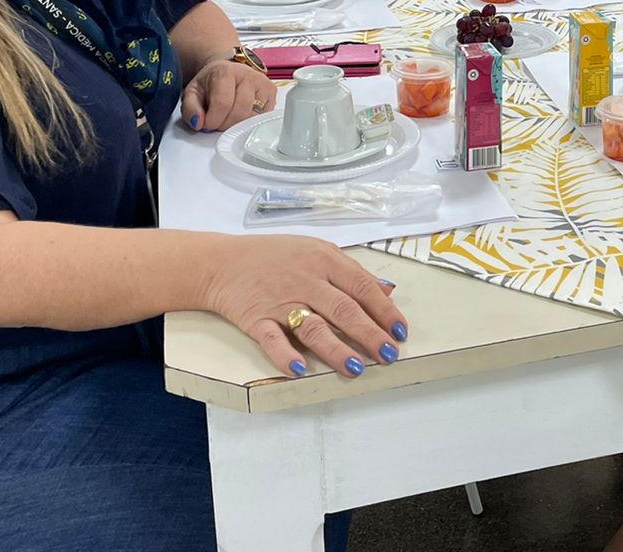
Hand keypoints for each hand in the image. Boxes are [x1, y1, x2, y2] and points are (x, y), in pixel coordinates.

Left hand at [182, 58, 275, 131]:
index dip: (213, 120)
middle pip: (239, 112)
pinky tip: (241, 114)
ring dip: (238, 124)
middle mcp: (248, 75)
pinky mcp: (272, 93)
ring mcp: (263, 84)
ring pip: (252, 117)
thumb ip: (190, 108)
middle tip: (218, 122)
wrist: (229, 68)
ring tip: (229, 117)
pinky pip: (262, 117)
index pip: (223, 103)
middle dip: (225, 124)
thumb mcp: (193, 91)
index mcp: (226, 72)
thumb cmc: (212, 81)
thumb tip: (198, 122)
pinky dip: (250, 121)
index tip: (207, 124)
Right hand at [204, 235, 408, 378]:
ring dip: (336, 350)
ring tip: (356, 368)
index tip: (400, 331)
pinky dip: (286, 356)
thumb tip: (388, 291)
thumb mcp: (317, 251)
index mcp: (324, 260)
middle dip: (369, 334)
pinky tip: (300, 370)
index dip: (384, 310)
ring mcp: (280, 301)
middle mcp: (305, 280)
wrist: (222, 262)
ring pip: (313, 327)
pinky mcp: (256, 320)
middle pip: (343, 309)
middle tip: (388, 354)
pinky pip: (272, 340)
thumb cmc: (274, 256)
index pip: (361, 287)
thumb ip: (352, 271)